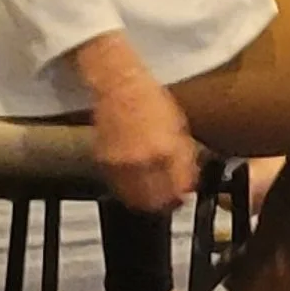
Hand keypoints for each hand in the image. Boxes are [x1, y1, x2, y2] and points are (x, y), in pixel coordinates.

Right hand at [82, 50, 198, 213]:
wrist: (118, 86)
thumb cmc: (151, 101)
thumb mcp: (179, 126)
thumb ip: (183, 157)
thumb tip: (186, 182)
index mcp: (167, 149)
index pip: (177, 187)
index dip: (182, 195)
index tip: (184, 196)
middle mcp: (142, 159)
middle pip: (155, 200)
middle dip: (165, 203)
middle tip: (170, 201)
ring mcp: (120, 163)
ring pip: (134, 198)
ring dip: (145, 201)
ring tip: (153, 195)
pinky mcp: (103, 163)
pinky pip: (117, 186)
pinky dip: (127, 190)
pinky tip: (135, 183)